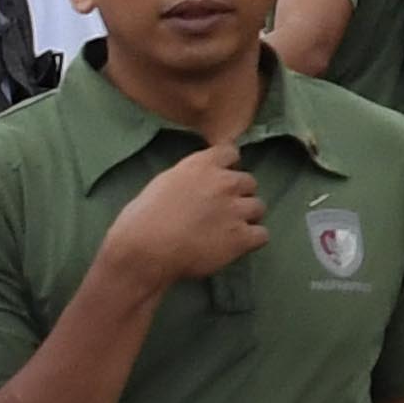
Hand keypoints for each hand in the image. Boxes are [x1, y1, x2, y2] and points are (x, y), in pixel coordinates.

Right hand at [98, 143, 269, 293]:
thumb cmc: (141, 219)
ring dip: (247, 217)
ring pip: (258, 207)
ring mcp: (236, 209)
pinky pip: (262, 234)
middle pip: (249, 181)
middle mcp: (225, 182)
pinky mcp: (242, 237)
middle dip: (238, 194)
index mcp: (202, 165)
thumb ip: (189, 178)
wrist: (144, 250)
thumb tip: (198, 185)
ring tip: (229, 230)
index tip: (220, 180)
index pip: (231, 152)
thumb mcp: (164, 183)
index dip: (228, 167)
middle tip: (222, 211)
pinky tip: (237, 245)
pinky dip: (252, 240)